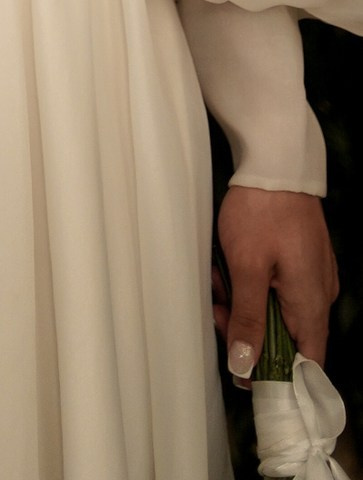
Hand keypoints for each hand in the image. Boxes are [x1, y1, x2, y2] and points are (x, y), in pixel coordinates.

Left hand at [215, 186, 337, 380]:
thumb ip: (247, 319)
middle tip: (219, 307)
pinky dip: (253, 283)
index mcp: (312, 305)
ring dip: (245, 302)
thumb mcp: (247, 268)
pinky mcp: (301, 261)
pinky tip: (232, 265)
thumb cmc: (262, 211)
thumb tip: (245, 367)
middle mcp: (319, 297)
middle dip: (247, 329)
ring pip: (276, 310)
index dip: (275, 376)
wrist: (276, 162)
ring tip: (222, 276)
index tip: (242, 370)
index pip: (306, 365)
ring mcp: (312, 277)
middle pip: (285, 338)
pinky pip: (277, 287)